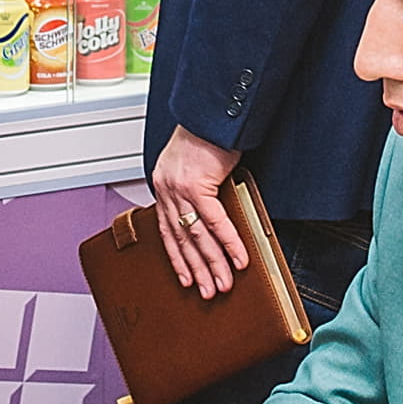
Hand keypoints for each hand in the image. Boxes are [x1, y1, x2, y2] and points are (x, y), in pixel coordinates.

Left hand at [149, 127, 249, 296]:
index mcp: (164, 185)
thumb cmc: (207, 133)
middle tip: (209, 292)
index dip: (178, 258)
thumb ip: (200, 190)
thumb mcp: (197, 165)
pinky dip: (228, 242)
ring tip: (224, 283)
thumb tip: (215, 218)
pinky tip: (238, 258)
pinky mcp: (196, 184)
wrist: (211, 111)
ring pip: (196, 236)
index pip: (167, 231)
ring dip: (213, 263)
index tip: (187, 278)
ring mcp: (178, 188)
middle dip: (197, 269)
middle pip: (181, 239)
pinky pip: (213, 221)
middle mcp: (166, 189)